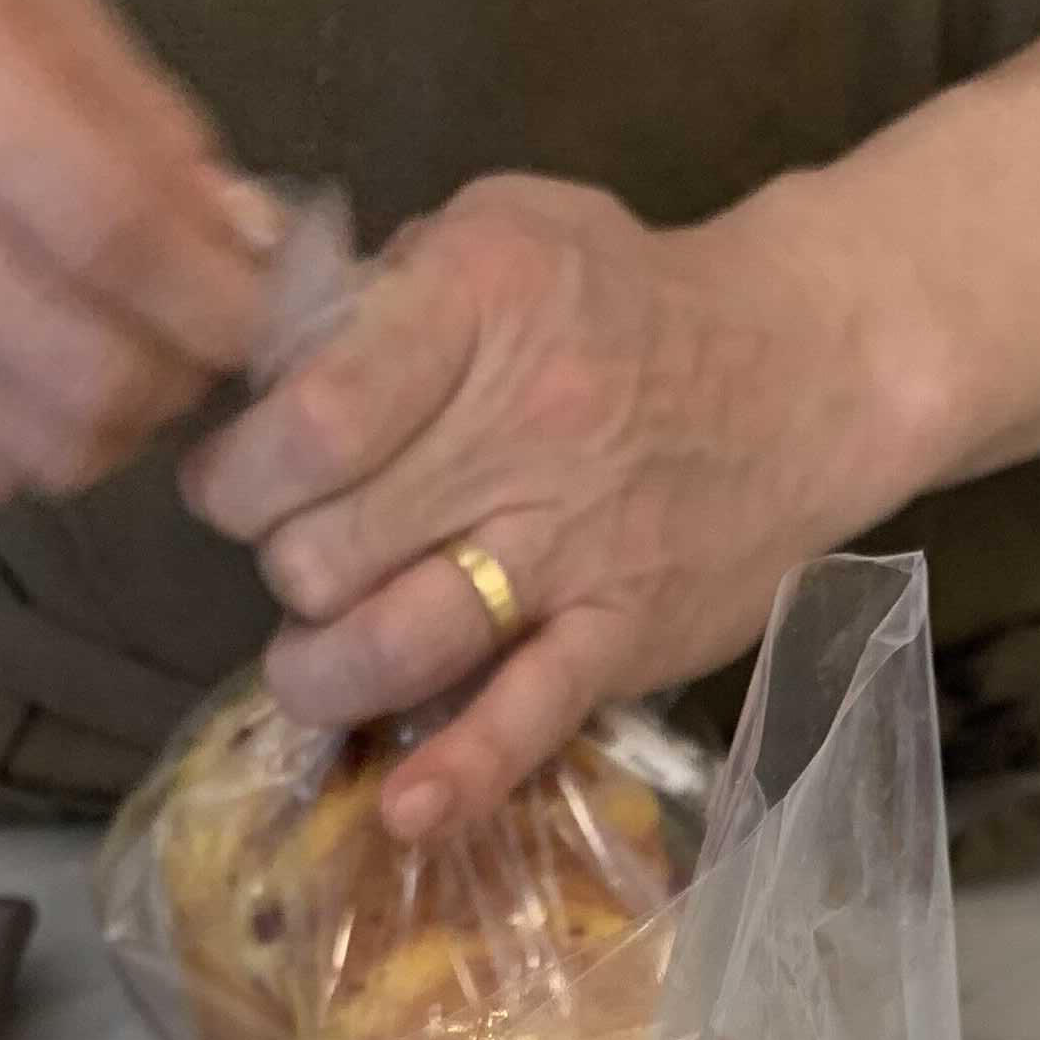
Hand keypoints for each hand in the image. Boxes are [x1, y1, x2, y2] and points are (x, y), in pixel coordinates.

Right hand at [0, 0, 275, 499]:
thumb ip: (137, 115)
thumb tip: (245, 254)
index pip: (108, 227)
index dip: (213, 298)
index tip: (253, 313)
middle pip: (81, 373)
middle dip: (174, 381)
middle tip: (190, 346)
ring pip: (34, 451)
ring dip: (108, 425)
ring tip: (112, 353)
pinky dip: (24, 439)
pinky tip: (14, 364)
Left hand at [183, 175, 934, 834]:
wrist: (807, 372)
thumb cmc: (629, 299)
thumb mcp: (502, 230)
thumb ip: (382, 295)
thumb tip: (265, 372)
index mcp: (476, 304)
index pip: (307, 422)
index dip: (238, 475)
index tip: (233, 487)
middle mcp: (520, 427)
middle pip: (326, 547)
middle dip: (283, 568)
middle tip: (302, 560)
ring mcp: (573, 545)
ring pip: (393, 641)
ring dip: (324, 674)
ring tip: (316, 664)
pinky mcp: (621, 635)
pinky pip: (524, 720)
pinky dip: (459, 774)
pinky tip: (405, 809)